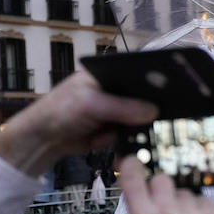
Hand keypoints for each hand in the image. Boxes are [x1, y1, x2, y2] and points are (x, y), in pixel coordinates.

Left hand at [0, 72, 156, 176]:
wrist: (43, 140)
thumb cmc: (59, 111)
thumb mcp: (90, 104)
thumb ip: (121, 107)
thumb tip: (153, 111)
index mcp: (109, 73)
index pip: (139, 73)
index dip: (155, 81)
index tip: (170, 91)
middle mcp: (116, 90)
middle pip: (144, 97)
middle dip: (148, 109)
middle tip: (156, 117)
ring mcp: (117, 110)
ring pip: (141, 118)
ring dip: (136, 128)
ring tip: (121, 131)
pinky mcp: (116, 128)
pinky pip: (131, 134)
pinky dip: (125, 139)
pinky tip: (111, 139)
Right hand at [116, 157, 213, 213]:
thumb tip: (142, 191)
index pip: (132, 177)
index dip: (131, 165)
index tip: (134, 161)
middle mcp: (167, 212)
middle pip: (162, 178)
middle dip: (160, 188)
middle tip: (163, 204)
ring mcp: (193, 212)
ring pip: (184, 191)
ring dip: (182, 201)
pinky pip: (202, 200)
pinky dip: (199, 209)